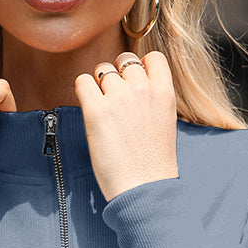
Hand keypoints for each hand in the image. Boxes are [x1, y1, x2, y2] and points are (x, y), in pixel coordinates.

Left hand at [74, 50, 178, 202]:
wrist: (143, 189)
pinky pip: (82, 82)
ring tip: (103, 112)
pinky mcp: (96, 110)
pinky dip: (83, 92)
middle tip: (115, 101)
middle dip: (117, 76)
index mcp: (165, 93)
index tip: (134, 84)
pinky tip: (90, 112)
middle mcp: (143, 89)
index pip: (152, 58)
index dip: (140, 67)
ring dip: (99, 86)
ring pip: (102, 70)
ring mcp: (119, 97)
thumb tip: (134, 87)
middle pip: (124, 60)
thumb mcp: (165, 123)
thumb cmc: (153, 165)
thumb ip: (153, 100)